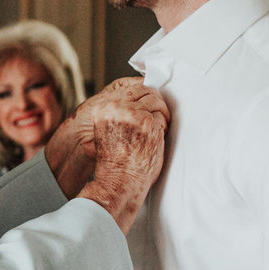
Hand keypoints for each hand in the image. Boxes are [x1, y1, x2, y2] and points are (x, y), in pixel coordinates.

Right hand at [47, 78, 168, 233]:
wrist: (118, 181)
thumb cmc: (115, 162)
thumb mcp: (108, 131)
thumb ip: (118, 114)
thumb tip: (138, 100)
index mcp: (104, 108)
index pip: (131, 88)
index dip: (145, 94)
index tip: (151, 102)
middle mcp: (117, 108)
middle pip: (146, 90)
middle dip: (156, 102)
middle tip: (159, 117)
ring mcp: (133, 115)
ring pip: (157, 102)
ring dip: (162, 115)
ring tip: (158, 130)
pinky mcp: (148, 124)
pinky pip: (162, 117)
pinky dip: (164, 127)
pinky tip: (158, 139)